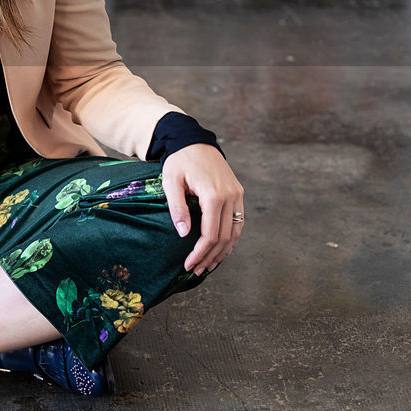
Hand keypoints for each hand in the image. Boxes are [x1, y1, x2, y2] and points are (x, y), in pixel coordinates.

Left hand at [161, 143, 243, 274]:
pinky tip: (220, 249)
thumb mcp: (171, 181)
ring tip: (208, 265)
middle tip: (196, 270)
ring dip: (223, 251)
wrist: (195, 140)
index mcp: (214, 194)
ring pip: (235, 232)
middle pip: (224, 237)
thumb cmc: (180, 160)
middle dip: (210, 256)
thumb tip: (184, 234)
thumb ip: (177, 208)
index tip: (188, 264)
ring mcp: (237, 194)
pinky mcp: (238, 193)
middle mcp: (230, 196)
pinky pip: (238, 222)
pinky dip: (231, 238)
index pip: (210, 234)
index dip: (200, 253)